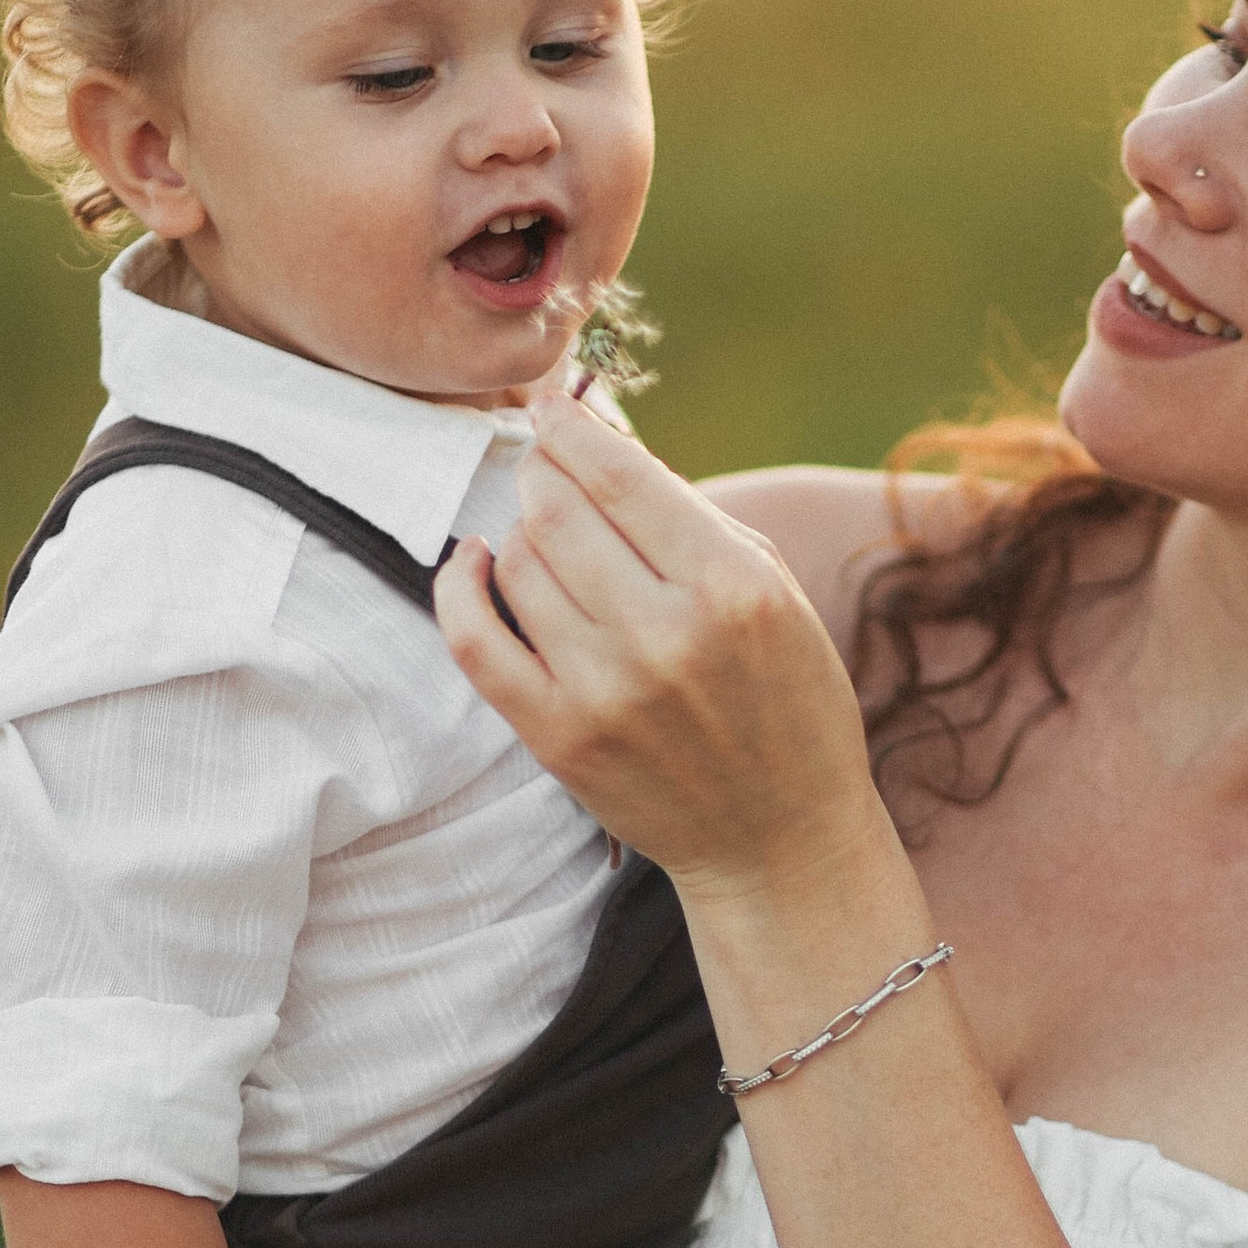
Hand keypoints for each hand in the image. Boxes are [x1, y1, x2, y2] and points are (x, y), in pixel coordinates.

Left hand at [434, 387, 887, 902]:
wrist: (780, 839)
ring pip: (519, 563)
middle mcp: (666, 635)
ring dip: (522, 533)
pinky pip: (475, 639)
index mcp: (733, 586)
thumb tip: (601, 448)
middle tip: (546, 469)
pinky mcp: (558, 737)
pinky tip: (473, 564)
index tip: (555, 408)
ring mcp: (605, 691)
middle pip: (555, 509)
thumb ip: (693, 519)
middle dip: (542, 472)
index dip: (572, 428)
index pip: (619, 474)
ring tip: (548, 540)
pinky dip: (460, 587)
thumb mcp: (774, 592)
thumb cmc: (787, 701)